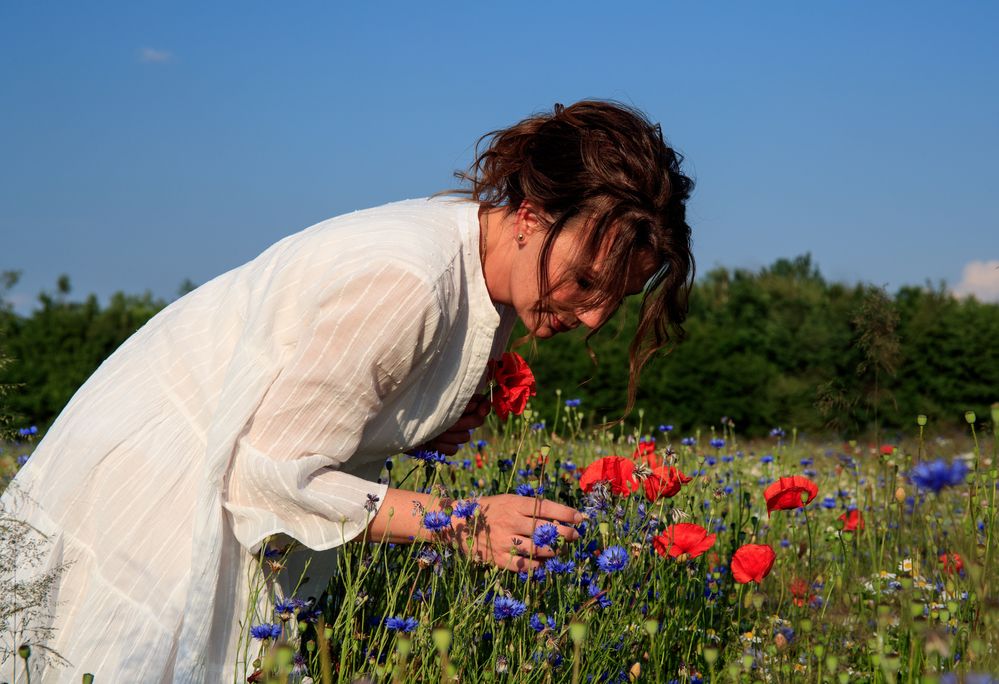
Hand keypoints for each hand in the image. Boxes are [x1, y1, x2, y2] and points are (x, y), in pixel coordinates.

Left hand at [410, 394, 490, 455]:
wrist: (398, 427)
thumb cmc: (415, 408)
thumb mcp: (437, 401)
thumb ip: (457, 399)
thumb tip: (475, 401)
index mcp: (457, 402)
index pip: (481, 404)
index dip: (484, 407)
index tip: (480, 409)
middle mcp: (457, 416)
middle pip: (476, 421)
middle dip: (463, 422)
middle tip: (450, 422)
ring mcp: (451, 433)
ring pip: (465, 437)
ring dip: (449, 434)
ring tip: (435, 431)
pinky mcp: (444, 447)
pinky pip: (454, 449)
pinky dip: (443, 446)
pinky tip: (433, 443)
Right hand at [451, 494, 582, 571]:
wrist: (456, 523)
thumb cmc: (489, 509)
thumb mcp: (508, 500)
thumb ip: (530, 507)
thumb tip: (559, 516)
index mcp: (514, 504)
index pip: (546, 507)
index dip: (566, 513)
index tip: (580, 518)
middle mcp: (510, 522)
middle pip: (545, 529)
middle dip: (566, 533)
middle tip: (576, 535)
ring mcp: (504, 541)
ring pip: (538, 550)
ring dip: (554, 550)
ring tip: (560, 548)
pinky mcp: (498, 559)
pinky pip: (525, 566)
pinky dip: (538, 565)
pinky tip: (543, 561)